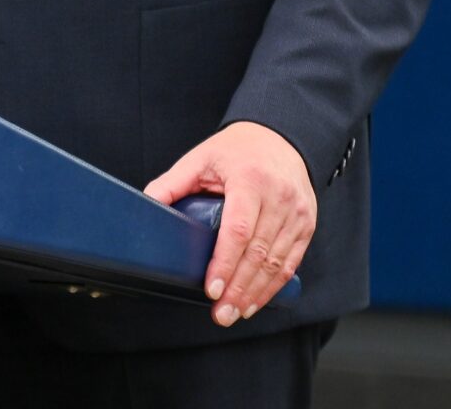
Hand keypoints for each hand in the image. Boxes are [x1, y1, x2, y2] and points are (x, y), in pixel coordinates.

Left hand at [144, 120, 315, 326]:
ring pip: (277, 263)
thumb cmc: (237, 149)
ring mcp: (297, 212)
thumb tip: (144, 205)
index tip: (211, 288)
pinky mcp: (306, 224)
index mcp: (250, 180)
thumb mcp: (201, 158)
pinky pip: (292, 262)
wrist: (280, 136)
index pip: (239, 230)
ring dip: (255, 293)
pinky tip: (256, 301)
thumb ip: (172, 183)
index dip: (225, 263)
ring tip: (233, 313)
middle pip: (258, 253)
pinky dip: (274, 286)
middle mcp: (279, 197)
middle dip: (238, 288)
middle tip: (219, 314)